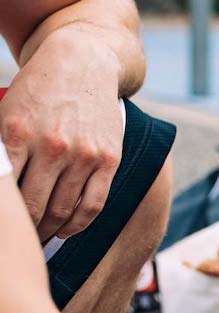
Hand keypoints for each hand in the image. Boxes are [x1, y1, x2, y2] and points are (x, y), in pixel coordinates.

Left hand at [0, 28, 123, 241]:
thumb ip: (3, 149)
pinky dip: (78, 225)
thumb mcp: (8, 111)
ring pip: (64, 210)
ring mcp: (84, 155)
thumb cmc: (39, 90)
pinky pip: (93, 204)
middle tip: (22, 242)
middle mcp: (53, 146)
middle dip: (27, 230)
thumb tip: (1, 191)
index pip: (8, 192)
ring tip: (41, 239)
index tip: (7, 230)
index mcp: (18, 132)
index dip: (8, 218)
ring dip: (50, 231)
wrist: (82, 64)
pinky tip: (67, 231)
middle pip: (36, 207)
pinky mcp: (108, 160)